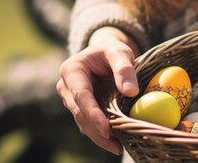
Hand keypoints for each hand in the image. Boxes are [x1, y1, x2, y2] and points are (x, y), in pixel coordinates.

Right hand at [56, 27, 140, 154]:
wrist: (105, 53)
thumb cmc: (111, 50)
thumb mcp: (119, 52)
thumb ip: (124, 69)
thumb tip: (131, 92)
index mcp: (71, 70)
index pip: (81, 95)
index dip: (92, 113)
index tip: (106, 128)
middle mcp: (66, 87)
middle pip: (80, 113)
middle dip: (96, 130)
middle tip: (115, 144)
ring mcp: (72, 99)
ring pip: (83, 122)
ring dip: (99, 137)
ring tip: (117, 148)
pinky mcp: (81, 108)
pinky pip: (89, 124)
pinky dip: (101, 135)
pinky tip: (115, 144)